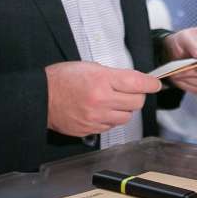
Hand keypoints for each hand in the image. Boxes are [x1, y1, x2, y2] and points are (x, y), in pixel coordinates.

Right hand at [44, 61, 161, 136]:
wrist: (41, 97)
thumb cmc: (62, 79)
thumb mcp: (90, 67)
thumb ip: (113, 75)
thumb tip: (133, 81)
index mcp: (102, 81)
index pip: (137, 83)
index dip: (150, 83)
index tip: (155, 84)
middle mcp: (101, 101)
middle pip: (136, 102)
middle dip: (137, 96)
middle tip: (132, 91)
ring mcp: (96, 118)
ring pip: (126, 117)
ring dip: (125, 109)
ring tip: (114, 101)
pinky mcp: (90, 130)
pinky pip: (111, 126)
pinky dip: (111, 119)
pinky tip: (103, 111)